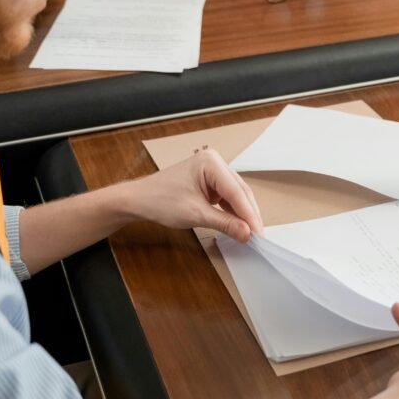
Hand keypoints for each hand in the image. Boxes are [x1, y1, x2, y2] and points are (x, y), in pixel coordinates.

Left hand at [119, 148, 262, 240]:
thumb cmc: (160, 200)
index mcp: (211, 163)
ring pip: (236, 195)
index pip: (237, 192)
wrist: (139, 200)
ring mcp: (212, 170)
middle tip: (258, 236)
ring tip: (250, 233)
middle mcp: (214, 162)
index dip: (250, 215)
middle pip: (240, 192)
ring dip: (242, 214)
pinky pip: (227, 196)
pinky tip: (238, 224)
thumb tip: (247, 233)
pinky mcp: (210, 180)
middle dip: (249, 215)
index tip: (259, 234)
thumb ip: (225, 223)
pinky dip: (232, 211)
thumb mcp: (196, 215)